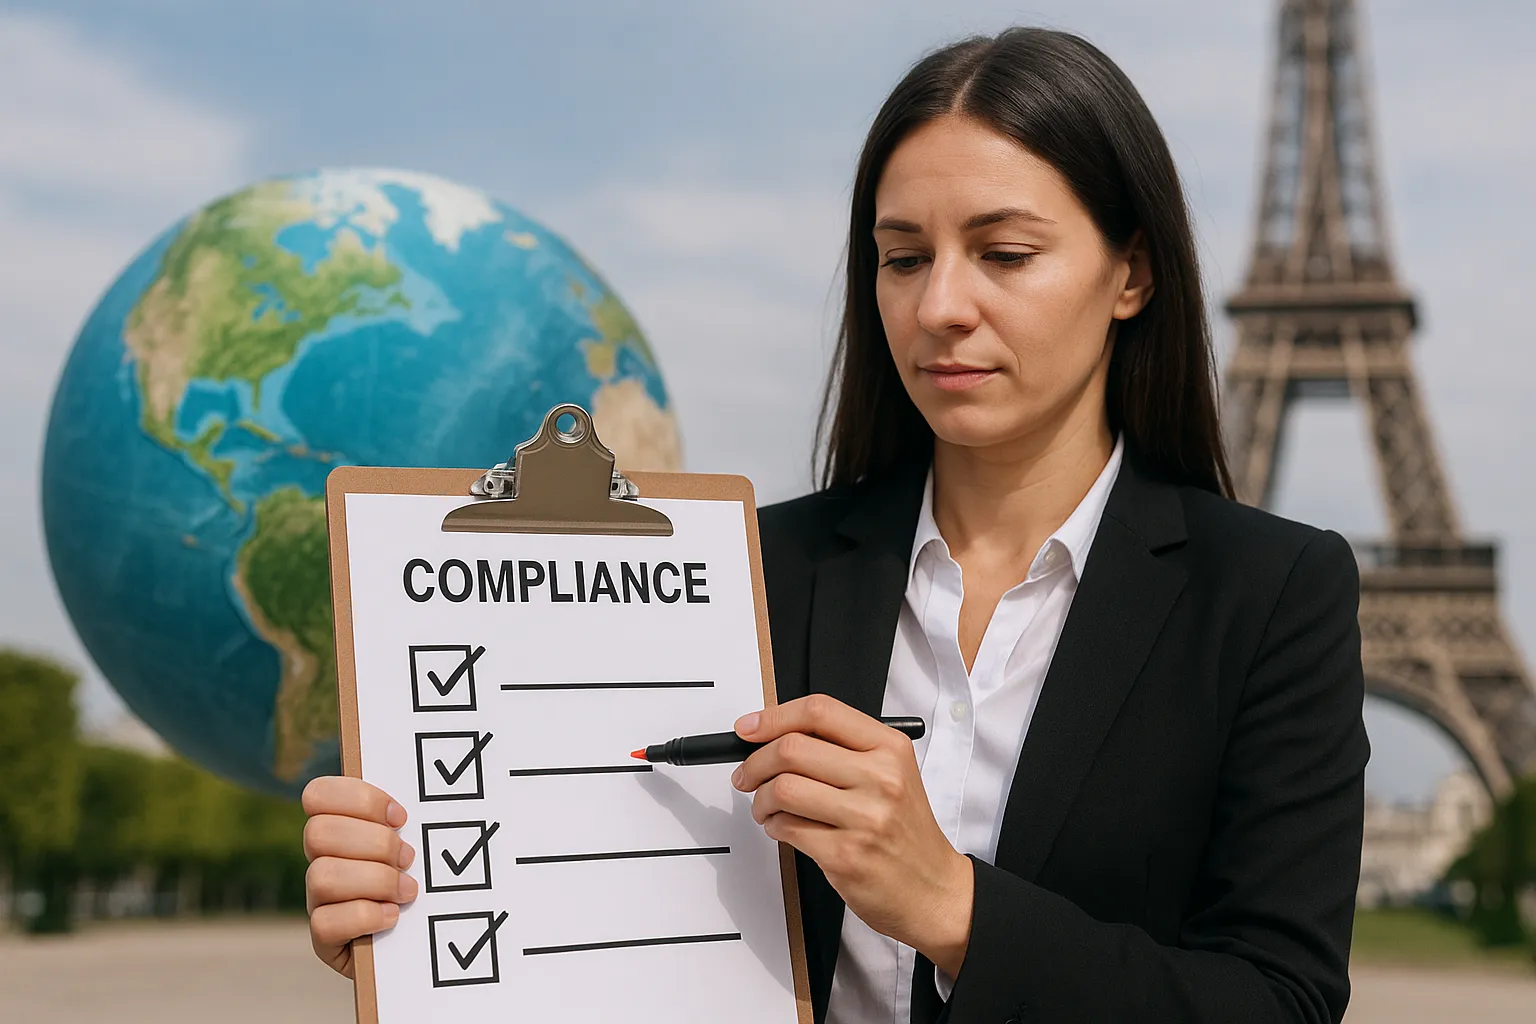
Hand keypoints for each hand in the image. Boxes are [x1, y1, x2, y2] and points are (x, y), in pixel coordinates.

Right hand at [301, 776, 417, 976]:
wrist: (426, 939)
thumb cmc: (427, 880)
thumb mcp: (424, 843)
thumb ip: (414, 819)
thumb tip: (419, 805)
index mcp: (339, 826)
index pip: (318, 794)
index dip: (359, 799)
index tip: (400, 816)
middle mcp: (321, 860)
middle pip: (318, 833)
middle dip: (375, 843)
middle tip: (408, 859)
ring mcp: (318, 901)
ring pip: (322, 876)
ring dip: (376, 881)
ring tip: (407, 891)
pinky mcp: (324, 939)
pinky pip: (324, 924)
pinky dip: (366, 917)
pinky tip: (392, 916)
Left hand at [732, 695, 973, 975]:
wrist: (935, 889)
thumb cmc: (906, 831)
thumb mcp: (892, 773)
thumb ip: (843, 749)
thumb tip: (775, 735)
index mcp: (889, 748)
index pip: (820, 711)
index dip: (774, 716)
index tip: (749, 728)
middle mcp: (880, 777)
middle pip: (792, 749)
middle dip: (756, 762)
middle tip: (747, 775)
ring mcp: (863, 818)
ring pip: (782, 789)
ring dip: (760, 799)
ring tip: (766, 807)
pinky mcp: (845, 855)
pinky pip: (786, 828)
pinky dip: (773, 826)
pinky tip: (783, 827)